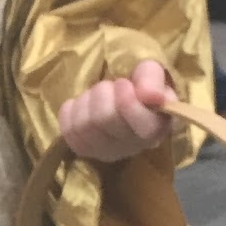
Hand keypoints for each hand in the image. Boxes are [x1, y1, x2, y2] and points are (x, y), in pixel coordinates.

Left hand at [57, 60, 172, 162]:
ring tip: (96, 96)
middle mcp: (133, 147)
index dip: (128, 101)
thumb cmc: (139, 84)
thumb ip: (152, 78)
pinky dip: (71, 111)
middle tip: (109, 86)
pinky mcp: (85, 151)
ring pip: (84, 124)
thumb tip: (149, 95)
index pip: (143, 127)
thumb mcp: (150, 72)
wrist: (120, 96)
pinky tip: (83, 106)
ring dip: (87, 100)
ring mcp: (107, 152)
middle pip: (105, 119)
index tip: (124, 83)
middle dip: (103, 93)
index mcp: (157, 128)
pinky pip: (68, 130)